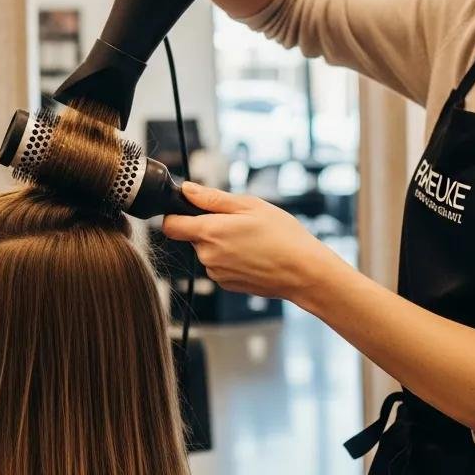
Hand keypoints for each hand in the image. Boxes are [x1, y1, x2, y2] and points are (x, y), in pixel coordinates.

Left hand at [162, 182, 339, 301]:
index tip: (189, 209)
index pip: (170, 225)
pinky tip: (253, 255)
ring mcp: (216, 273)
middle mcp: (208, 256)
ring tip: (251, 240)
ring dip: (221, 243)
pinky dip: (231, 259)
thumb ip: (212, 198)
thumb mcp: (250, 206)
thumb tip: (187, 190)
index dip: (176, 214)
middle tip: (238, 223)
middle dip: (208, 227)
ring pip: (207, 251)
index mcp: (209, 233)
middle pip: (192, 236)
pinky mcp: (227, 284)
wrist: (305, 272)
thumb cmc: (283, 236)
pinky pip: (219, 266)